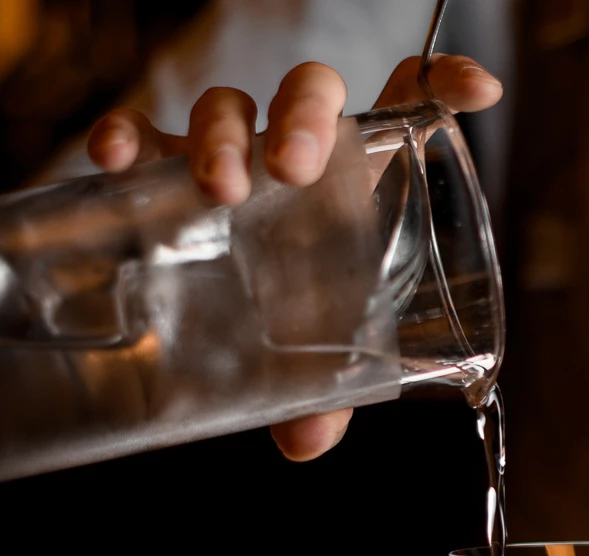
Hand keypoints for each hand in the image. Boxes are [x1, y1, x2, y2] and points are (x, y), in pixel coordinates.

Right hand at [84, 55, 502, 460]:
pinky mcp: (161, 165)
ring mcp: (229, 149)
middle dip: (298, 119)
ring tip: (217, 187)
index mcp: (357, 171)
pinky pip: (139, 134)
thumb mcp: (320, 350)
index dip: (441, 81)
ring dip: (221, 134)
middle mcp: (296, 147)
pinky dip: (124, 132)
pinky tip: (111, 152)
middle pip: (306, 94)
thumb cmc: (293, 319)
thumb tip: (305, 443)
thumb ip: (325, 392)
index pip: (405, 103)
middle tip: (291, 170)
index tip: (477, 91)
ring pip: (226, 105)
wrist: (220, 314)